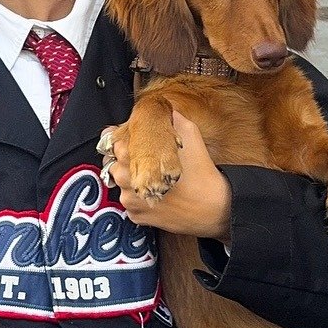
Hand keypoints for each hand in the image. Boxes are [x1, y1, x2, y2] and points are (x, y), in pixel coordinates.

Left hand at [103, 110, 231, 242]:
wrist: (213, 209)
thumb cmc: (201, 173)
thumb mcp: (190, 135)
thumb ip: (172, 119)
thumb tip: (166, 110)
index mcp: (134, 156)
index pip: (115, 143)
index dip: (128, 142)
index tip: (137, 144)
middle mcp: (126, 179)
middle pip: (115, 164)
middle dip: (129, 162)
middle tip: (149, 163)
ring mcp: (130, 200)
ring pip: (122, 186)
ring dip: (133, 181)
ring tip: (155, 180)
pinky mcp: (136, 217)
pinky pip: (130, 203)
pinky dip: (140, 199)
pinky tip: (158, 195)